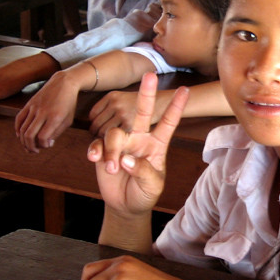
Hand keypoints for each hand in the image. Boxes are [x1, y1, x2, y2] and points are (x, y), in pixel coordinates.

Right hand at [14, 70, 80, 152]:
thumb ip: (57, 133)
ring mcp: (34, 108)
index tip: (48, 145)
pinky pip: (19, 119)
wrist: (63, 83)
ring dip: (24, 141)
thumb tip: (46, 144)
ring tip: (29, 146)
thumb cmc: (69, 103)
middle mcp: (42, 112)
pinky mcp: (28, 104)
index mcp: (55, 117)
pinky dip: (17, 129)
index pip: (42, 137)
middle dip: (30, 147)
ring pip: (22, 129)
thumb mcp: (68, 120)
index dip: (43, 145)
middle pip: (29, 135)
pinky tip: (21, 135)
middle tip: (35, 151)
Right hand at [86, 73, 187, 218]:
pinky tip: (94, 159)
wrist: (126, 204)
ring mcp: (122, 143)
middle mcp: (140, 138)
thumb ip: (143, 171)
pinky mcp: (104, 150)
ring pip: (114, 133)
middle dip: (146, 94)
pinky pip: (97, 143)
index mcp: (157, 144)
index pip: (168, 123)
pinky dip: (95, 149)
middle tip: (150, 76)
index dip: (176, 107)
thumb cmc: (145, 192)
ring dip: (111, 150)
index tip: (185, 90)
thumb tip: (126, 158)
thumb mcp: (152, 185)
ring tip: (112, 169)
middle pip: (142, 112)